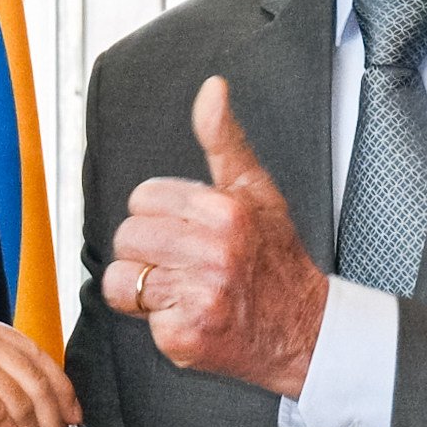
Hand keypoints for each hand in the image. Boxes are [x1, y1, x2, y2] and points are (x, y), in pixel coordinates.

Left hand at [102, 76, 328, 395]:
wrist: (304, 331)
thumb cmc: (276, 260)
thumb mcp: (256, 190)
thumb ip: (224, 139)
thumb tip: (211, 89)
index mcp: (224, 211)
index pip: (143, 199)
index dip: (160, 215)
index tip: (188, 230)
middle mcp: (213, 252)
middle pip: (128, 237)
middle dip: (150, 251)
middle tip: (187, 263)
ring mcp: (200, 296)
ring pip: (121, 279)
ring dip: (145, 288)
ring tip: (183, 289)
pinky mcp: (186, 336)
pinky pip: (139, 320)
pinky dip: (161, 323)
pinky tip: (192, 315)